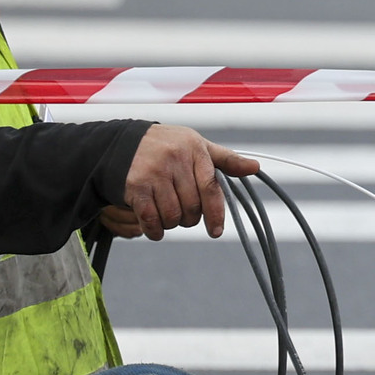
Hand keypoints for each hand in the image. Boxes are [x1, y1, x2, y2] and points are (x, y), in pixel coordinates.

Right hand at [102, 126, 259, 240]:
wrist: (119, 143)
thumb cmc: (166, 146)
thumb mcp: (196, 146)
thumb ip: (225, 159)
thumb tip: (255, 167)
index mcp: (195, 149)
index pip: (211, 187)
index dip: (216, 212)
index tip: (216, 231)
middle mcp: (175, 159)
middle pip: (192, 207)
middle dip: (190, 218)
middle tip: (184, 214)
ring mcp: (154, 172)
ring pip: (173, 216)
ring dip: (171, 224)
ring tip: (167, 213)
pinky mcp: (135, 186)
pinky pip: (151, 220)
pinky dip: (154, 231)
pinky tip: (154, 228)